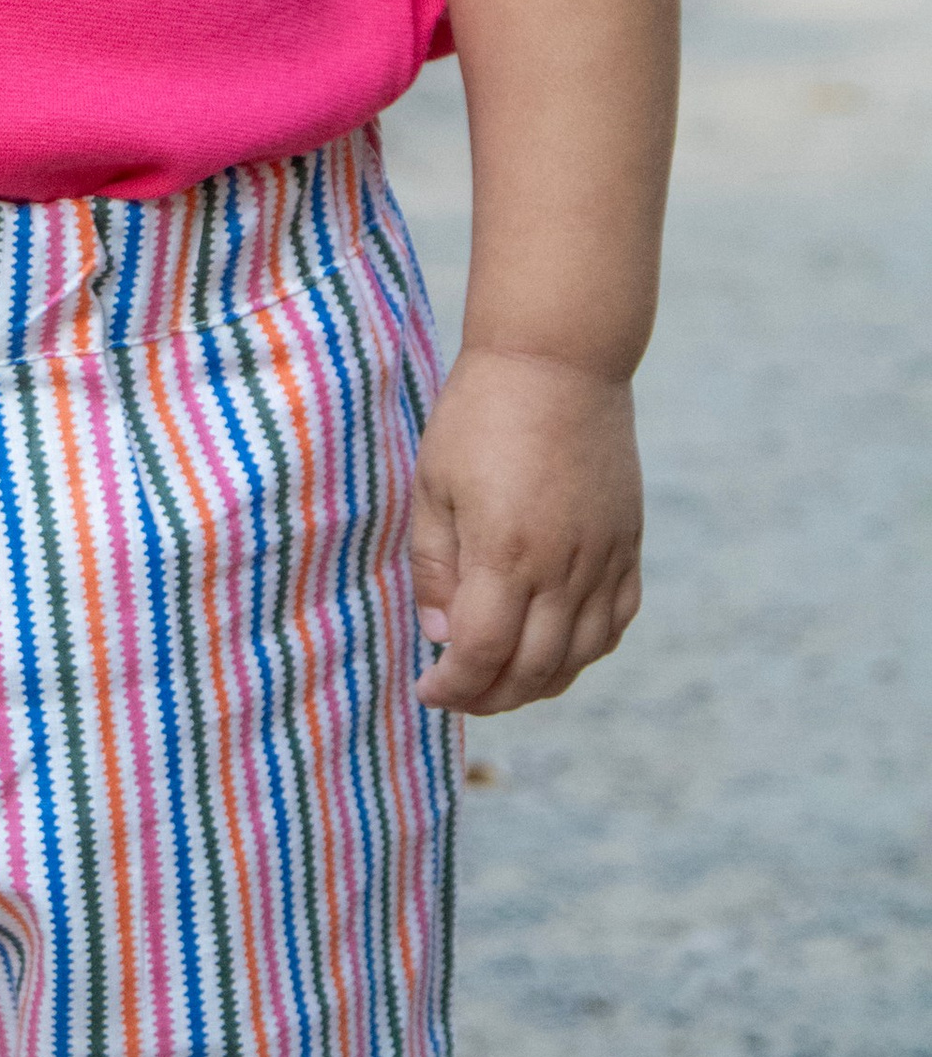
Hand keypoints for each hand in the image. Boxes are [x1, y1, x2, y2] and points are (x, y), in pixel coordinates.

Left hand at [408, 344, 644, 714]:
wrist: (557, 359)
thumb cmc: (480, 414)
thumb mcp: (434, 485)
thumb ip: (434, 568)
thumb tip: (441, 637)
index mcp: (506, 553)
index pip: (482, 655)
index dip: (453, 686)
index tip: (428, 691)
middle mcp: (563, 568)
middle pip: (533, 671)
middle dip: (490, 696)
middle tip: (458, 692)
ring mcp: (604, 559)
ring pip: (579, 657)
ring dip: (538, 685)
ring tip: (501, 680)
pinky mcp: (628, 545)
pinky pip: (615, 623)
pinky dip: (586, 652)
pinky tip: (556, 649)